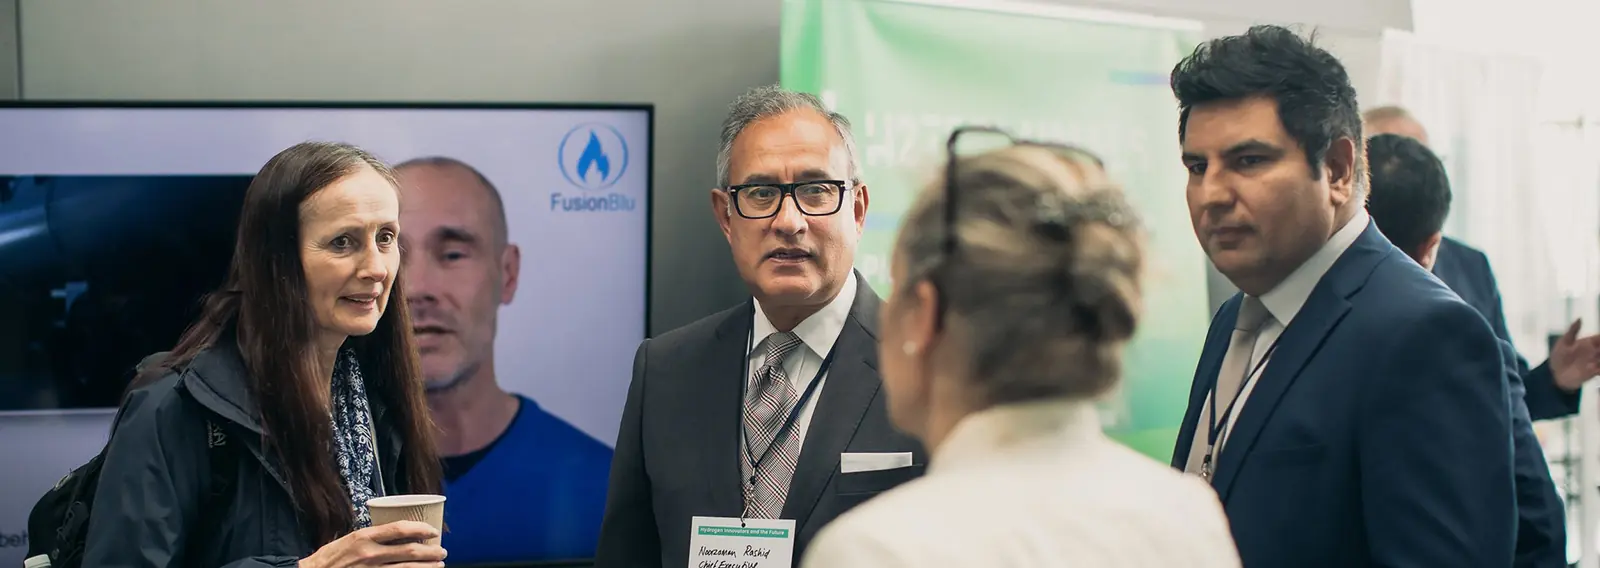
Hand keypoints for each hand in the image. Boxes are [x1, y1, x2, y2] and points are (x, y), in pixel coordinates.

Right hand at [298, 521, 445, 567]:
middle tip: (442, 551)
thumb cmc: (331, 558)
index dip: (421, 529)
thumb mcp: (350, 539)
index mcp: (364, 537)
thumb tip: (399, 533)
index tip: (433, 531)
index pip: (400, 529)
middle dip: (431, 552)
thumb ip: (372, 536)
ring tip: (438, 565)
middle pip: (410, 552)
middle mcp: (369, 554)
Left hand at [1551, 319, 1599, 391]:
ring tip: (1597, 358)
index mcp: (1589, 343)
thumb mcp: (1564, 342)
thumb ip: (1573, 331)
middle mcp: (1595, 352)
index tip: (1598, 341)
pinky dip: (1599, 368)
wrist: (1555, 372)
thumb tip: (1580, 318)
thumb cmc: (1559, 356)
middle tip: (1598, 349)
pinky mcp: (1594, 372)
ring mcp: (1595, 362)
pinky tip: (1595, 368)